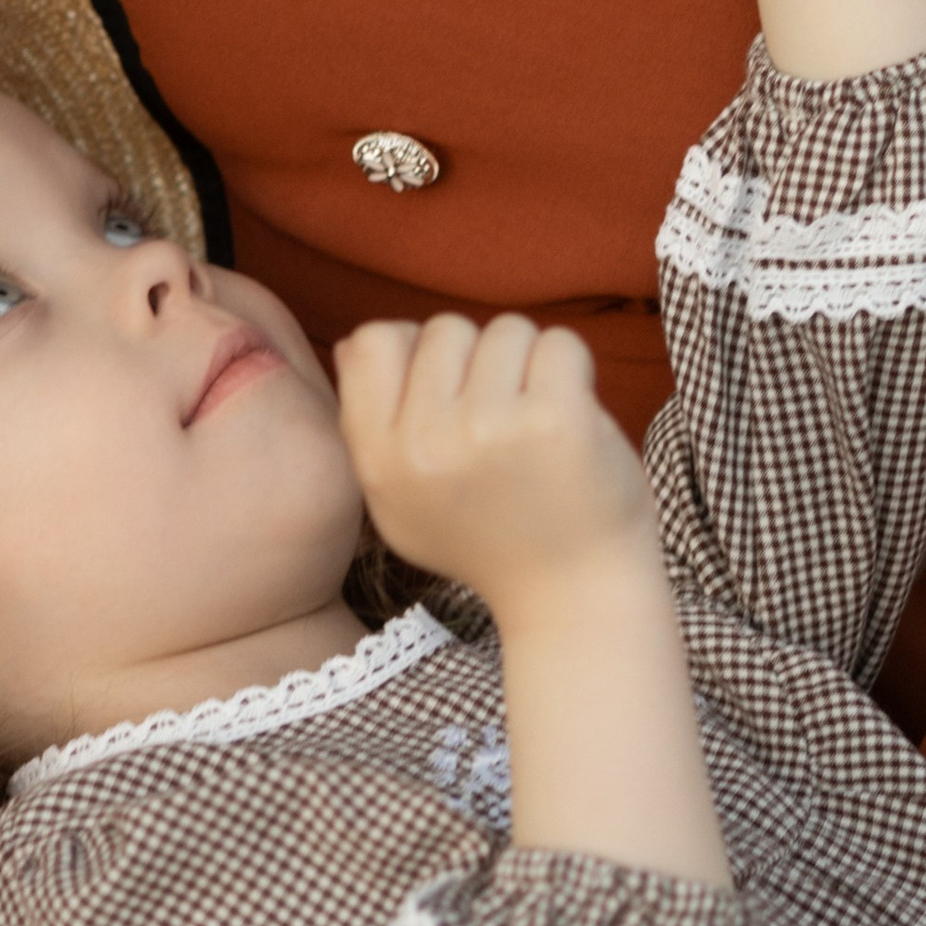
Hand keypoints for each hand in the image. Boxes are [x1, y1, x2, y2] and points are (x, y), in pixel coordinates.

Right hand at [333, 315, 652, 623]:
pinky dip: (574, 370)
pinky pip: (559, 342)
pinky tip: (573, 418)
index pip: (374, 340)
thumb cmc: (489, 542)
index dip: (415, 349)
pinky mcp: (553, 419)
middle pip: (445, 328)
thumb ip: (368, 424)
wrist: (573, 598)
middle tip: (502, 417)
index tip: (449, 388)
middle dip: (479, 358)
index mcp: (380, 460)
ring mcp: (488, 428)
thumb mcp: (401, 503)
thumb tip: (351, 342)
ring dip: (529, 363)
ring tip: (536, 423)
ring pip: (505, 329)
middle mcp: (424, 443)